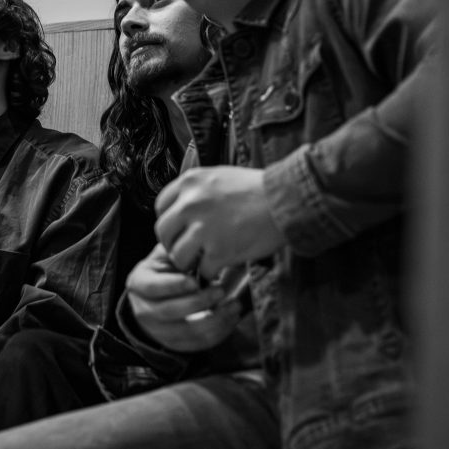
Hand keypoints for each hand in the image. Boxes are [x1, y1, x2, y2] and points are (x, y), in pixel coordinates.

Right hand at [126, 245, 241, 352]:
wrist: (154, 293)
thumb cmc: (164, 269)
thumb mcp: (165, 255)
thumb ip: (178, 252)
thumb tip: (200, 251)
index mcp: (139, 284)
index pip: (154, 287)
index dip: (175, 286)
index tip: (196, 281)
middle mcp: (143, 311)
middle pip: (170, 312)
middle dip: (199, 302)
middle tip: (220, 290)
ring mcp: (158, 331)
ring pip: (188, 332)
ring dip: (215, 320)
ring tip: (233, 305)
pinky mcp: (174, 344)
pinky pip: (198, 344)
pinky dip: (218, 333)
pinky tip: (231, 318)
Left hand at [154, 166, 283, 277]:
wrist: (287, 199)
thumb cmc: (259, 189)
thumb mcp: (220, 176)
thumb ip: (197, 191)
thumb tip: (182, 211)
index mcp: (189, 182)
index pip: (161, 207)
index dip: (171, 222)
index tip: (181, 230)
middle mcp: (190, 203)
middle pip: (163, 232)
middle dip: (173, 244)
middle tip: (189, 251)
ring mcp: (203, 227)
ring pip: (177, 255)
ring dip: (189, 262)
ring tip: (204, 261)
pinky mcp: (218, 250)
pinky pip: (202, 270)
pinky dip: (211, 272)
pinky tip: (221, 267)